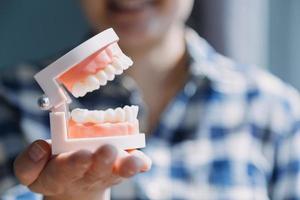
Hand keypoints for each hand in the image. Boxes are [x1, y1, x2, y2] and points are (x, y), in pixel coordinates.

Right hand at [14, 140, 150, 199]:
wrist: (76, 183)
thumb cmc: (54, 170)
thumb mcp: (32, 171)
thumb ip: (29, 162)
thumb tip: (42, 147)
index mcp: (62, 174)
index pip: (66, 170)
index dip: (75, 163)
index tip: (82, 154)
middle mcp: (87, 175)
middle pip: (96, 171)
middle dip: (102, 161)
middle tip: (108, 151)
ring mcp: (106, 172)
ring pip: (117, 171)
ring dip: (126, 166)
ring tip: (134, 161)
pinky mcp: (120, 167)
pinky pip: (132, 167)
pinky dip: (139, 164)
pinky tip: (144, 162)